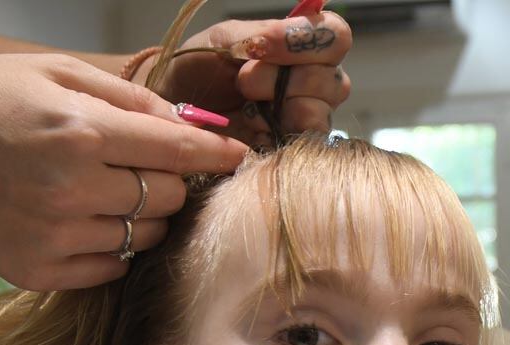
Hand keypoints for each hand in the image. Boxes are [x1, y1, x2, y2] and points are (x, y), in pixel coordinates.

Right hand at [0, 53, 247, 290]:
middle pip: (170, 198)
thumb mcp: (51, 71)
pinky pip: (112, 267)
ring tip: (103, 190)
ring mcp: (57, 236)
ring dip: (142, 215)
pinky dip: (112, 245)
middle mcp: (74, 189)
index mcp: (82, 132)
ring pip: (146, 236)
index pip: (179, 150)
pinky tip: (83, 219)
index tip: (238, 156)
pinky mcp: (39, 271)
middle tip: (140, 165)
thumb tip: (185, 121)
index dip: (217, 153)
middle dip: (168, 180)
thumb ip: (125, 96)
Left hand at [146, 13, 351, 149]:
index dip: (307, 42)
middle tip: (244, 83)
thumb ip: (266, 33)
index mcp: (303, 49)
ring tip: (248, 108)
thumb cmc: (198, 68)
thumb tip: (300, 29)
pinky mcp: (292, 150)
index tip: (263, 49)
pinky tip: (252, 130)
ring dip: (281, 109)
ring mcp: (306, 120)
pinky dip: (274, 135)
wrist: (173, 110)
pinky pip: (303, 144)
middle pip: (334, 81)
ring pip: (321, 114)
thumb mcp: (226, 40)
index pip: (336, 37)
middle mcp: (314, 84)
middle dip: (284, 80)